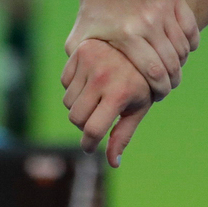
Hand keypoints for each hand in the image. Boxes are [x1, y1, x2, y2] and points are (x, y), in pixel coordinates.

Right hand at [62, 37, 157, 166]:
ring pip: (68, 102)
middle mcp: (101, 77)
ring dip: (78, 108)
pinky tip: (90, 84)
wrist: (142, 43)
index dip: (89, 144)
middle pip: (76, 118)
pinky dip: (73, 89)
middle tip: (96, 122)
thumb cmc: (143, 82)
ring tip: (96, 101)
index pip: (92, 130)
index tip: (90, 147)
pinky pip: (65, 82)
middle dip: (84, 126)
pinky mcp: (79, 52)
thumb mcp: (138, 108)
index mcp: (119, 94)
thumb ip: (123, 136)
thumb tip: (113, 163)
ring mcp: (88, 62)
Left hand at [68, 0, 197, 96]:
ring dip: (180, 62)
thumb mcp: (79, 43)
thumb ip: (77, 72)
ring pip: (183, 46)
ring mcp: (162, 5)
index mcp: (126, 34)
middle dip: (172, 80)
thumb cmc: (93, 18)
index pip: (154, 72)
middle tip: (168, 86)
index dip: (160, 89)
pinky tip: (179, 50)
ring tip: (172, 69)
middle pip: (172, 61)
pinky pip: (191, 29)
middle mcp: (147, 18)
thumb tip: (84, 97)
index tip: (158, 96)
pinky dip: (189, 43)